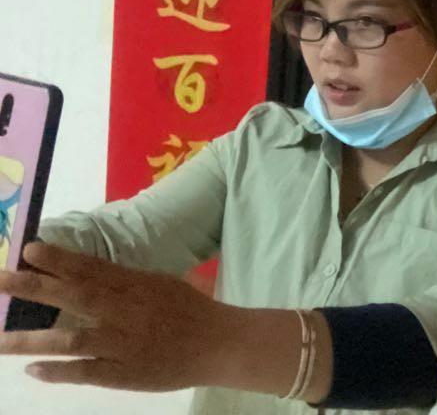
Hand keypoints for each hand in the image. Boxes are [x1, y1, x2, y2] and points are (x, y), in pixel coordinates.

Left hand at [0, 242, 236, 389]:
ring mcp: (123, 343)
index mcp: (136, 285)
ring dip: (32, 340)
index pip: (92, 268)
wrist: (221, 343)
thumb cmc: (192, 311)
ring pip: (71, 340)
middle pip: (75, 297)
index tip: (29, 249)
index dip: (60, 259)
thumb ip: (125, 282)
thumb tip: (87, 275)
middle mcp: (125, 311)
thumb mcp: (161, 285)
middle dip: (34, 288)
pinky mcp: (124, 372)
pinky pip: (85, 371)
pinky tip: (33, 370)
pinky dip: (58, 371)